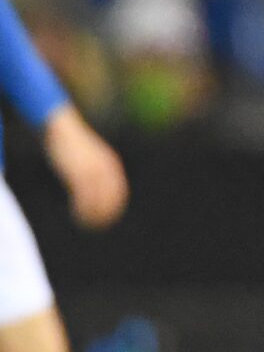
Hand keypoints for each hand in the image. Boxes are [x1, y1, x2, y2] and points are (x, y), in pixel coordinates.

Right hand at [44, 108, 126, 230]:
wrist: (58, 126)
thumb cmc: (68, 143)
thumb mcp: (84, 157)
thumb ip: (89, 171)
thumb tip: (86, 186)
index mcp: (109, 164)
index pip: (118, 190)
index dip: (113, 206)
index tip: (106, 218)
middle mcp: (105, 167)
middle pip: (111, 197)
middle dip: (105, 212)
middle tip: (94, 225)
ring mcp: (93, 169)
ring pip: (98, 198)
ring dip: (93, 213)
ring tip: (84, 222)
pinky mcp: (78, 171)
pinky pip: (85, 195)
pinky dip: (83, 208)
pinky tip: (77, 214)